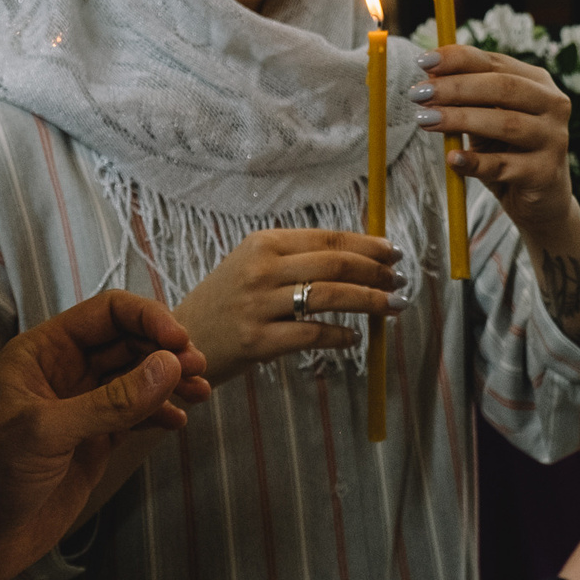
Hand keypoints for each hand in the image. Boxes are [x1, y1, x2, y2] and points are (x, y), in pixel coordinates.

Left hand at [0, 291, 213, 579]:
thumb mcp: (46, 432)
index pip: (107, 315)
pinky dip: (162, 413)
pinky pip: (137, 415)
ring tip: (200, 392)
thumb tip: (170, 367)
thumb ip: (110, 401)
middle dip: (165, 351)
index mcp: (44, 353)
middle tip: (197, 370)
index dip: (147, 319)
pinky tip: (178, 422)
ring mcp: (84, 408)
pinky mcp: (96, 442)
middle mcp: (67, 373)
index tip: (179, 343)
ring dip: (170, 381)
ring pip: (138, 378)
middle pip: (130, 343)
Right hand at [174, 228, 402, 383]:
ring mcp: (257, 305)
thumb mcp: (251, 266)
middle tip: (400, 281)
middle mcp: (260, 269)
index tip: (394, 253)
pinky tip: (355, 338)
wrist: (178, 340)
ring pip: (329, 296)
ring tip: (392, 307)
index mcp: (263, 243)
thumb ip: (295, 258)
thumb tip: (357, 257)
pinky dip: (340, 337)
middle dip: (376, 272)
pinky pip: (312, 335)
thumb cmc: (225, 303)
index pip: (328, 239)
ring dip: (369, 301)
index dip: (368, 245)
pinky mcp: (256, 341)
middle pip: (335, 264)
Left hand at [410, 43, 578, 235]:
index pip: (495, 62)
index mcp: (538, 82)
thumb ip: (465, 96)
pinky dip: (475, 161)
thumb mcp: (486, 117)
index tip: (423, 61)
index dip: (458, 59)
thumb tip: (429, 71)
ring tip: (425, 120)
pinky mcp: (545, 173)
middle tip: (419, 94)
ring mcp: (554, 138)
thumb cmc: (507, 150)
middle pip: (503, 88)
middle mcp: (553, 105)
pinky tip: (453, 159)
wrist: (540, 198)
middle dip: (456, 88)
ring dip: (461, 120)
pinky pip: (504, 165)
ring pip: (506, 124)